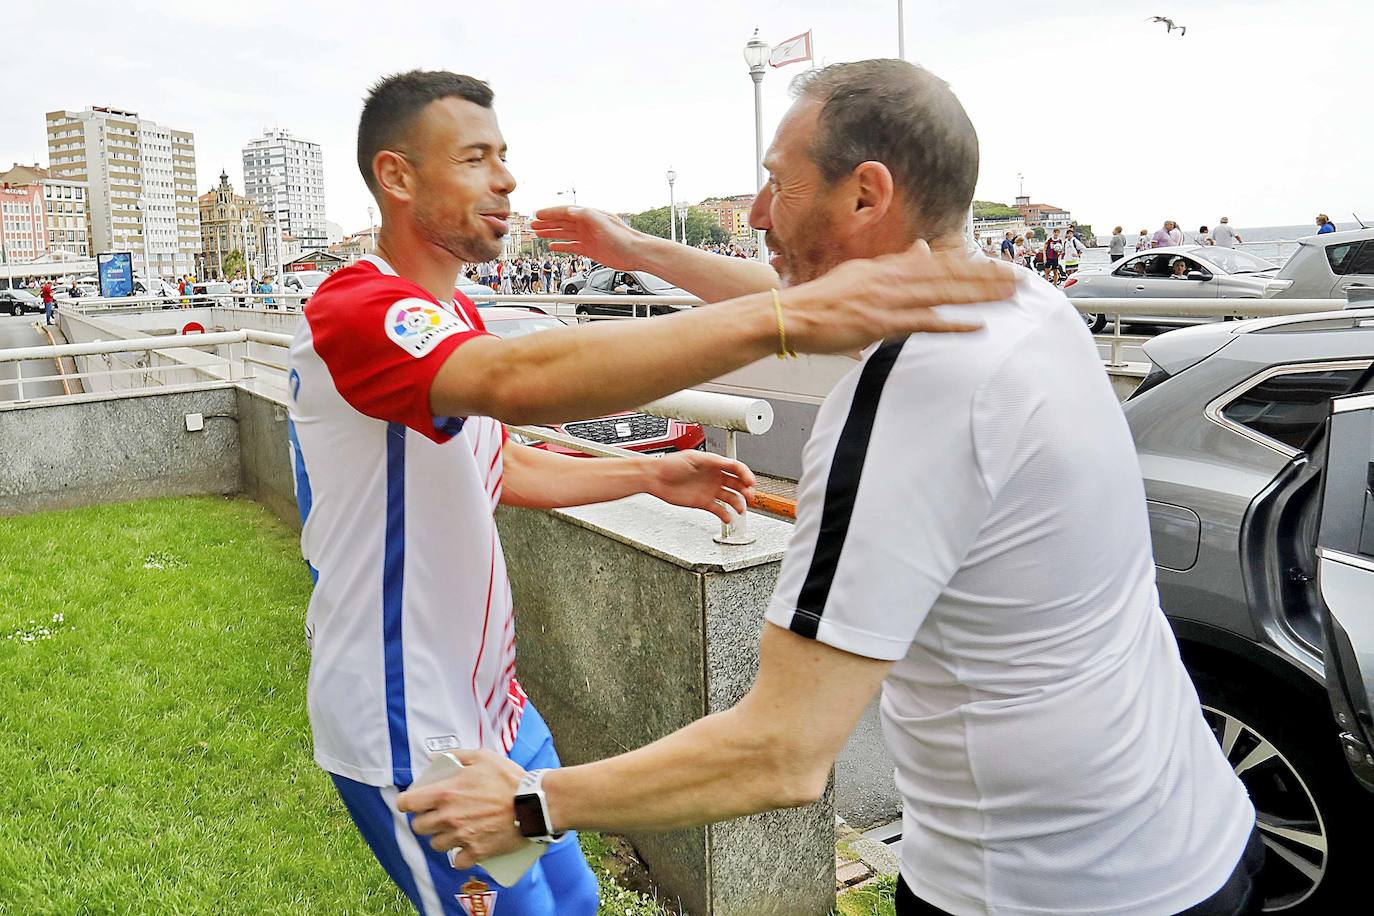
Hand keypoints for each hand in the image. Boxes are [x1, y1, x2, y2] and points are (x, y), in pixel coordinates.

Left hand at [396, 749, 526, 867]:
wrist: (534, 804)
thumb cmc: (510, 779)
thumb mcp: (483, 757)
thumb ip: (456, 755)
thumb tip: (433, 757)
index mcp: (446, 793)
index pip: (407, 803)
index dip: (406, 803)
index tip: (411, 803)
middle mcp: (449, 817)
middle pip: (419, 827)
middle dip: (424, 820)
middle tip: (436, 815)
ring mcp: (462, 836)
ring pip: (436, 844)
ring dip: (441, 838)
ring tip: (453, 830)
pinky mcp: (476, 852)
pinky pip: (457, 860)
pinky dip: (460, 856)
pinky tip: (466, 848)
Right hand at [530, 206, 649, 270]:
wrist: (636, 253)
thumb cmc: (623, 237)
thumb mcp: (602, 221)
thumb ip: (584, 214)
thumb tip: (569, 210)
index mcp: (588, 216)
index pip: (565, 212)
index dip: (550, 213)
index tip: (537, 214)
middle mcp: (587, 225)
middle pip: (562, 222)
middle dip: (546, 223)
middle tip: (532, 224)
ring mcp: (588, 237)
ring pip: (564, 234)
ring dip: (550, 233)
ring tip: (537, 234)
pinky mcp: (590, 250)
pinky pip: (571, 246)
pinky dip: (561, 246)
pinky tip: (553, 246)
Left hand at [646, 451, 756, 523]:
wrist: (655, 478)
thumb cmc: (670, 464)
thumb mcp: (693, 458)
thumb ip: (710, 461)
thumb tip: (726, 462)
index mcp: (714, 463)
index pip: (736, 468)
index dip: (746, 474)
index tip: (750, 482)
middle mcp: (715, 477)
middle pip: (738, 483)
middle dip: (746, 490)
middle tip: (750, 496)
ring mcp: (710, 490)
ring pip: (731, 498)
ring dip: (739, 503)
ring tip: (741, 509)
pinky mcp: (704, 502)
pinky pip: (719, 510)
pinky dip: (726, 514)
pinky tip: (728, 517)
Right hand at [783, 240, 1016, 353]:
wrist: (790, 314)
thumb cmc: (819, 301)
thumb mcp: (858, 273)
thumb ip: (893, 264)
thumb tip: (920, 250)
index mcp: (887, 266)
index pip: (937, 263)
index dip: (970, 264)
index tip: (997, 265)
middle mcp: (892, 278)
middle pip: (949, 274)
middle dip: (986, 276)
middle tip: (1018, 278)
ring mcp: (889, 299)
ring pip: (943, 294)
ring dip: (979, 294)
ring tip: (1008, 296)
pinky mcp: (882, 322)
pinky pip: (924, 323)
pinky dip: (952, 324)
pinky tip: (977, 326)